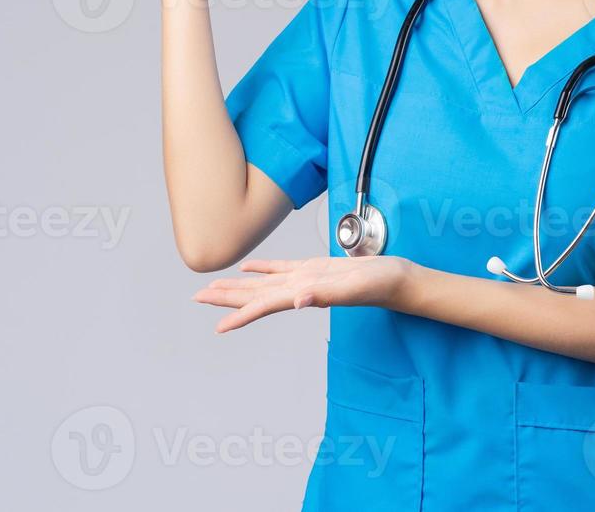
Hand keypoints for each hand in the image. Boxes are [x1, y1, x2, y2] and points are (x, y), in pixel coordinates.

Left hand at [191, 256, 415, 333]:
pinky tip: (249, 268)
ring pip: (264, 283)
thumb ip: (327, 294)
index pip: (264, 306)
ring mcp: (306, 278)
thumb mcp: (354, 288)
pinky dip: (262, 268)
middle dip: (227, 298)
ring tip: (214, 285)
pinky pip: (281, 269)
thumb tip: (298, 301)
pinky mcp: (314, 268)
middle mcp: (299, 288)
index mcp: (304, 293)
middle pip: (256, 295)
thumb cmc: (380, 285)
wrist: (397, 279)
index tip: (217, 327)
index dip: (239, 314)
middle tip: (197, 298)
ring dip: (239, 285)